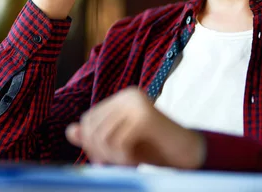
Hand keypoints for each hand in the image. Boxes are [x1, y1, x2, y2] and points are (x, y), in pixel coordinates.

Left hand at [65, 87, 205, 168]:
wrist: (191, 154)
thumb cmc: (156, 149)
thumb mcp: (120, 143)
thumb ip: (97, 136)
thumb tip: (70, 131)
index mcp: (121, 98)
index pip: (88, 119)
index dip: (90, 144)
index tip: (102, 161)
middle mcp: (128, 95)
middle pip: (92, 127)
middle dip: (99, 152)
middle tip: (115, 166)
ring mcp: (138, 103)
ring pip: (103, 136)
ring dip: (113, 158)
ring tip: (128, 163)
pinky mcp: (146, 116)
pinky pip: (119, 142)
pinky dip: (124, 159)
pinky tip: (136, 162)